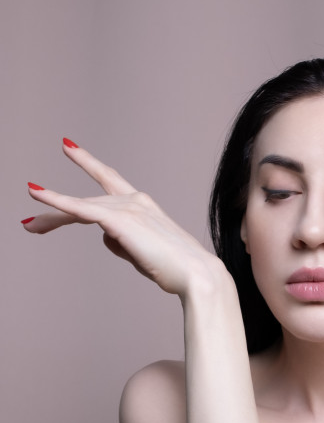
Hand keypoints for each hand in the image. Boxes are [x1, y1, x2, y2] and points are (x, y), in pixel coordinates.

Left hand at [22, 139, 223, 296]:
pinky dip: (55, 202)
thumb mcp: (143, 254)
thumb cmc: (175, 269)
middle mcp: (133, 200)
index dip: (87, 162)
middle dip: (56, 209)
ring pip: (78, 208)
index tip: (69, 147)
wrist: (196, 275)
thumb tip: (104, 237)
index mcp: (143, 205)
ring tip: (29, 225)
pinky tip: (35, 194)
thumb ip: (121, 242)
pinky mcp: (118, 220)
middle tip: (32, 213)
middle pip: (86, 200)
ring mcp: (126, 208)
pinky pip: (79, 208)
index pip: (109, 179)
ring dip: (51, 218)